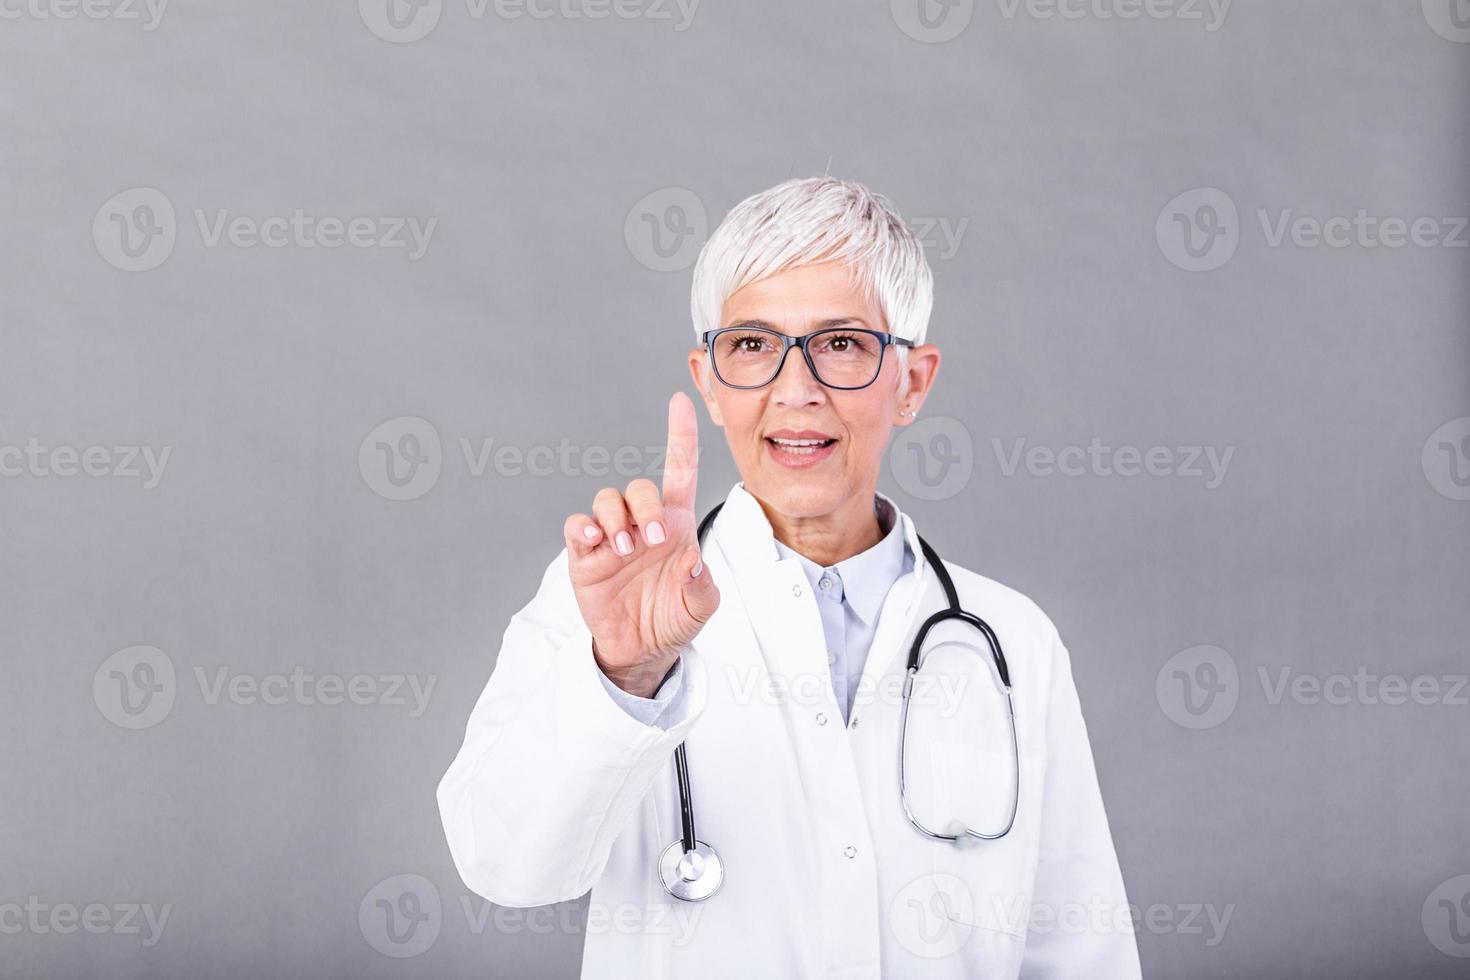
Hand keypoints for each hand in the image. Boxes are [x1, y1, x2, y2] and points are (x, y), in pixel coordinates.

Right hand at [563, 391, 720, 697]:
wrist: (641, 652)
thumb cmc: (674, 620)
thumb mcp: (701, 607)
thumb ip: (702, 585)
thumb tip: (691, 560)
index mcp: (676, 526)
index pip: (679, 470)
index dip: (680, 435)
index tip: (680, 401)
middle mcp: (642, 524)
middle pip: (638, 487)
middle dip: (645, 506)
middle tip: (652, 539)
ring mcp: (611, 538)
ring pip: (606, 499)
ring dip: (615, 518)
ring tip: (625, 549)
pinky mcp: (585, 556)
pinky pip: (576, 525)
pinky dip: (582, 526)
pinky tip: (595, 542)